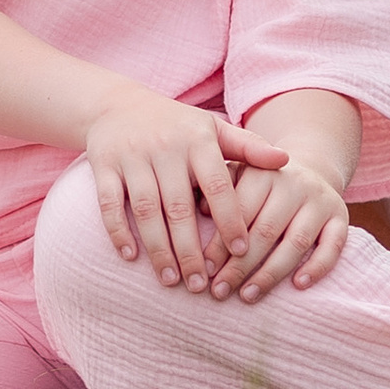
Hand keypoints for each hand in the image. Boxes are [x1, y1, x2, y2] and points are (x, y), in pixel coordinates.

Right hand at [85, 86, 286, 291]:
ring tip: (171, 280)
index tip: (242, 253)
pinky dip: (118, 231)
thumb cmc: (176, 125)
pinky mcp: (103, 165)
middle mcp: (164, 147)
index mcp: (197, 140)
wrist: (116, 104)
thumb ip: (248, 148)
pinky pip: (109, 203)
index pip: (218, 184)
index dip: (230, 219)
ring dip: (158, 248)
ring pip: (145, 210)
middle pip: (179, 206)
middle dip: (191, 249)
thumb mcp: (213, 128)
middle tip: (202, 284)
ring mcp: (131, 156)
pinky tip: (131, 257)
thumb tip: (286, 161)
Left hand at [210, 152, 351, 299]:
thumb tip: (199, 210)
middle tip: (219, 291)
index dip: (220, 242)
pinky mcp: (341, 217)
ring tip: (247, 296)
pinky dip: (317, 267)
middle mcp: (294, 184)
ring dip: (270, 274)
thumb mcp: (239, 175)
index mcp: (263, 172)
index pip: (240, 211)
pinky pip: (333, 246)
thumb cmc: (262, 183)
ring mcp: (320, 201)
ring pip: (295, 243)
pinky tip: (298, 286)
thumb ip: (220, 191)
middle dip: (239, 265)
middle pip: (266, 231)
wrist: (310, 169)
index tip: (205, 269)